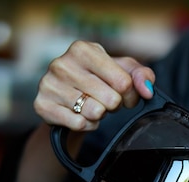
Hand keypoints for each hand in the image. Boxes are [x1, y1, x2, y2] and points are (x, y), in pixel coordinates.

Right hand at [33, 40, 154, 131]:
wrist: (66, 100)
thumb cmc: (99, 81)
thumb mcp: (122, 71)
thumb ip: (142, 75)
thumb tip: (146, 90)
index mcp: (82, 49)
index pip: (124, 82)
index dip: (130, 94)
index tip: (123, 93)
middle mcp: (62, 64)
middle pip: (111, 99)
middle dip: (114, 105)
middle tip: (106, 100)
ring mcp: (49, 84)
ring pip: (94, 112)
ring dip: (100, 115)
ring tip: (92, 105)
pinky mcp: (42, 105)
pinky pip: (79, 124)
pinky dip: (87, 125)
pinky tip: (81, 115)